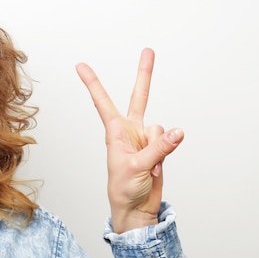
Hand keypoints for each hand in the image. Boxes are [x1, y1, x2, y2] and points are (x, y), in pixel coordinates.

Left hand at [76, 48, 183, 232]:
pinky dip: (166, 154)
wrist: (135, 207)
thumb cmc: (122, 188)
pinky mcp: (160, 147)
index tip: (81, 65)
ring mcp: (146, 138)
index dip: (93, 83)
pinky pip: (170, 141)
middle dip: (145, 74)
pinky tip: (156, 168)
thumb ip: (158, 147)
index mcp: (114, 131)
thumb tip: (177, 131)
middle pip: (140, 97)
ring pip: (162, 128)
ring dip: (159, 147)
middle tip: (148, 50)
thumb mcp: (136, 166)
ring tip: (148, 165)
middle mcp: (130, 130)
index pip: (102, 101)